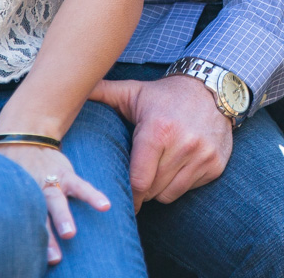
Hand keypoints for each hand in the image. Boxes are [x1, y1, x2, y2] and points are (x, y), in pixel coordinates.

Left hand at [0, 144, 110, 264]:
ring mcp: (49, 181)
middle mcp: (31, 190)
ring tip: (70, 233)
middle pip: (36, 215)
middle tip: (51, 258)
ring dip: (63, 217)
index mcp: (12, 193)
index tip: (17, 254)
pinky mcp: (64, 173)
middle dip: (43, 236)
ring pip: (56, 201)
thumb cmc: (2, 160)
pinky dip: (92, 195)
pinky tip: (105, 206)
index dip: (17, 235)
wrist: (22, 132)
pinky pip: (80, 185)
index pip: (13, 217)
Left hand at [88, 75, 231, 210]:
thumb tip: (67, 86)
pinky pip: (189, 189)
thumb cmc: (164, 95)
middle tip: (137, 179)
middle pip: (152, 190)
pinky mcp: (216, 164)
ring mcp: (202, 155)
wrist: (212, 89)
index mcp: (158, 130)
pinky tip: (176, 167)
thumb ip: (101, 93)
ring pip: (170, 194)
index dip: (127, 193)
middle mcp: (184, 144)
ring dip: (159, 189)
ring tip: (155, 174)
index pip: (138, 180)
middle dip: (141, 189)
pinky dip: (180, 184)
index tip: (119, 197)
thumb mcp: (133, 92)